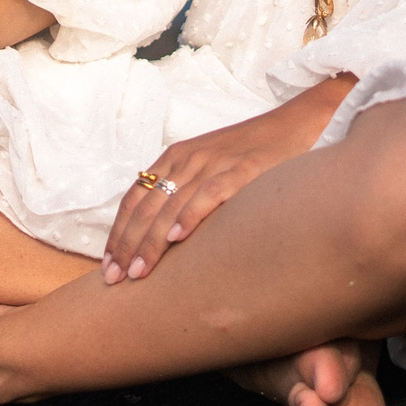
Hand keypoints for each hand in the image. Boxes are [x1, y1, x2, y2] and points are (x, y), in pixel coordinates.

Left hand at [101, 78, 351, 283]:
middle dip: (127, 245)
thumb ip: (187, 195)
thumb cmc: (253, 156)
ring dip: (151, 241)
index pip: (135, 200)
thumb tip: (166, 241)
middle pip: (146, 206)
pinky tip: (178, 240)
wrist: (298, 125)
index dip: (119, 233)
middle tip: (114, 279)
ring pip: (171, 205)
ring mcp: (214, 163)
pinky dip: (191, 216)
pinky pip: (210, 193)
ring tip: (138, 272)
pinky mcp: (243, 169)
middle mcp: (188, 159)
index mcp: (175, 160)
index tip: (107, 267)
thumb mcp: (211, 170)